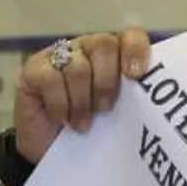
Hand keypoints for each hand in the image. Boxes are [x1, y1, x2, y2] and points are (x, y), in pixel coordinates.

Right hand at [14, 29, 151, 163]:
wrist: (52, 149)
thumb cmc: (93, 129)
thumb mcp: (118, 112)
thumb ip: (133, 96)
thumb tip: (153, 98)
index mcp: (116, 54)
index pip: (131, 36)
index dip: (136, 50)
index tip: (136, 75)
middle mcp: (88, 47)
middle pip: (104, 45)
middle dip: (107, 81)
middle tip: (105, 109)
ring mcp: (59, 55)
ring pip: (77, 66)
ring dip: (82, 101)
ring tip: (83, 124)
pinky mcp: (33, 69)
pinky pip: (50, 78)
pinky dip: (60, 104)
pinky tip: (64, 119)